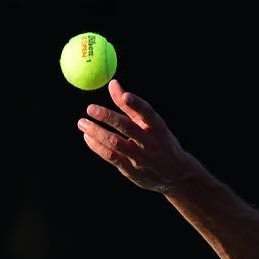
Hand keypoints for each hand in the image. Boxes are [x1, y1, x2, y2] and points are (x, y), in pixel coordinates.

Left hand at [78, 79, 188, 193]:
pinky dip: (98, 146)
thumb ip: (131, 106)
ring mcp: (142, 159)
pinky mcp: (133, 171)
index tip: (124, 95)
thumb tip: (112, 83)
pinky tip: (88, 137)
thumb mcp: (151, 125)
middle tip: (90, 108)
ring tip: (82, 122)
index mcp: (159, 129)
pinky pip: (112, 157)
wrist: (176, 175)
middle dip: (108, 117)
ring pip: (116, 144)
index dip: (137, 104)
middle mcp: (152, 144)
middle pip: (128, 128)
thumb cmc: (160, 142)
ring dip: (97, 132)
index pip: (148, 114)